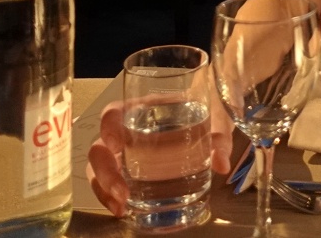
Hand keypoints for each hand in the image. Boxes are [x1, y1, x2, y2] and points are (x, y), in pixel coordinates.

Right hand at [86, 70, 235, 217]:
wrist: (211, 122)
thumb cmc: (206, 113)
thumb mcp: (215, 121)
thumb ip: (218, 138)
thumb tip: (221, 163)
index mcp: (144, 109)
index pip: (114, 113)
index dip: (109, 127)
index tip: (116, 144)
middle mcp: (127, 131)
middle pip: (100, 147)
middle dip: (105, 172)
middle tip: (122, 192)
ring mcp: (125, 153)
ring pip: (99, 169)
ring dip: (104, 189)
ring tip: (121, 207)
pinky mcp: (129, 172)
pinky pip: (110, 183)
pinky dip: (111, 198)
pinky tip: (123, 210)